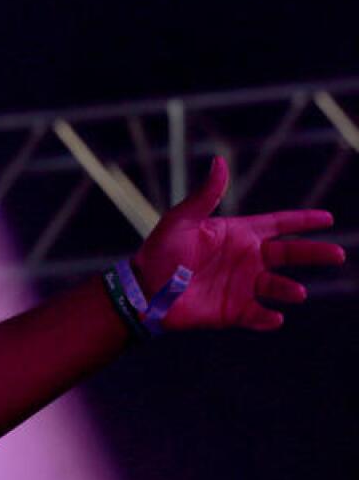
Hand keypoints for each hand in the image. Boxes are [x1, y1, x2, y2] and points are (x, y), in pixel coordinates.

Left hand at [132, 156, 345, 330]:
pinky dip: (268, 318)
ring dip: (288, 290)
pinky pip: (257, 315)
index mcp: (238, 234)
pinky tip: (274, 318)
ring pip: (276, 287)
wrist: (142, 290)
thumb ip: (205, 195)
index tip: (328, 218)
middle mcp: (246, 259)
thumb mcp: (181, 220)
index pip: (278, 224)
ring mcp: (241, 286)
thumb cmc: (160, 252)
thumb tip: (219, 161)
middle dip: (314, 253)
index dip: (303, 221)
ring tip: (296, 292)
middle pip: (289, 254)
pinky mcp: (232, 311)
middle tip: (338, 255)